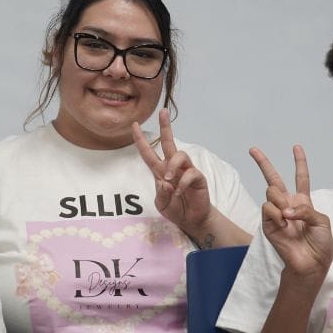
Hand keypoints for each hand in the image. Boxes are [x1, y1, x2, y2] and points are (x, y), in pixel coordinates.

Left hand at [132, 109, 212, 234]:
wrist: (192, 220)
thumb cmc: (176, 209)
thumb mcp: (161, 204)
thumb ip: (160, 193)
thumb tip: (164, 181)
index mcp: (160, 171)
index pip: (149, 152)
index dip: (141, 139)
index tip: (134, 125)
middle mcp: (173, 167)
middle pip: (169, 142)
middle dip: (165, 126)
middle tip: (163, 112)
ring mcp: (187, 170)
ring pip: (180, 155)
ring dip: (172, 166)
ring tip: (169, 179)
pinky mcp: (198, 178)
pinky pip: (191, 173)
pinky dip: (183, 183)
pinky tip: (180, 192)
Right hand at [249, 145, 332, 280]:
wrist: (311, 264)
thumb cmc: (320, 244)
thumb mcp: (322, 221)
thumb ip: (305, 209)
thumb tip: (285, 209)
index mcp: (302, 202)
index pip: (300, 178)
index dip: (299, 162)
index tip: (296, 147)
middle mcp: (287, 204)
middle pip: (273, 178)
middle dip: (262, 162)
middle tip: (252, 149)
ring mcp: (276, 213)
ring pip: (271, 192)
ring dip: (280, 201)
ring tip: (287, 217)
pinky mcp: (267, 224)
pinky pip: (267, 208)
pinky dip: (276, 214)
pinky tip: (283, 224)